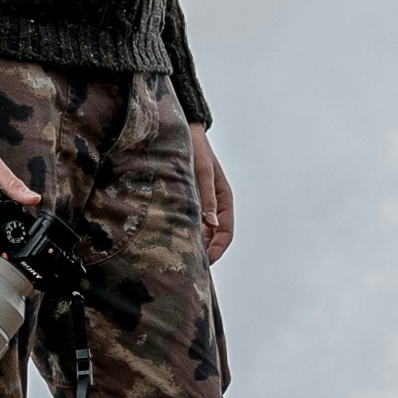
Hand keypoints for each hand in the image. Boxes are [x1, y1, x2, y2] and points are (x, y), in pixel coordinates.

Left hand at [189, 123, 233, 260]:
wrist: (183, 130)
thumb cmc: (195, 148)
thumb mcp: (202, 172)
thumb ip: (206, 197)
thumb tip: (212, 224)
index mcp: (224, 199)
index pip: (225, 233)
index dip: (217, 250)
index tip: (204, 263)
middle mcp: (216, 204)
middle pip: (215, 237)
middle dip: (205, 252)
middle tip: (188, 267)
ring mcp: (203, 203)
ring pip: (203, 232)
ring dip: (195, 244)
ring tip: (179, 255)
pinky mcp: (190, 199)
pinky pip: (191, 222)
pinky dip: (186, 232)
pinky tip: (172, 238)